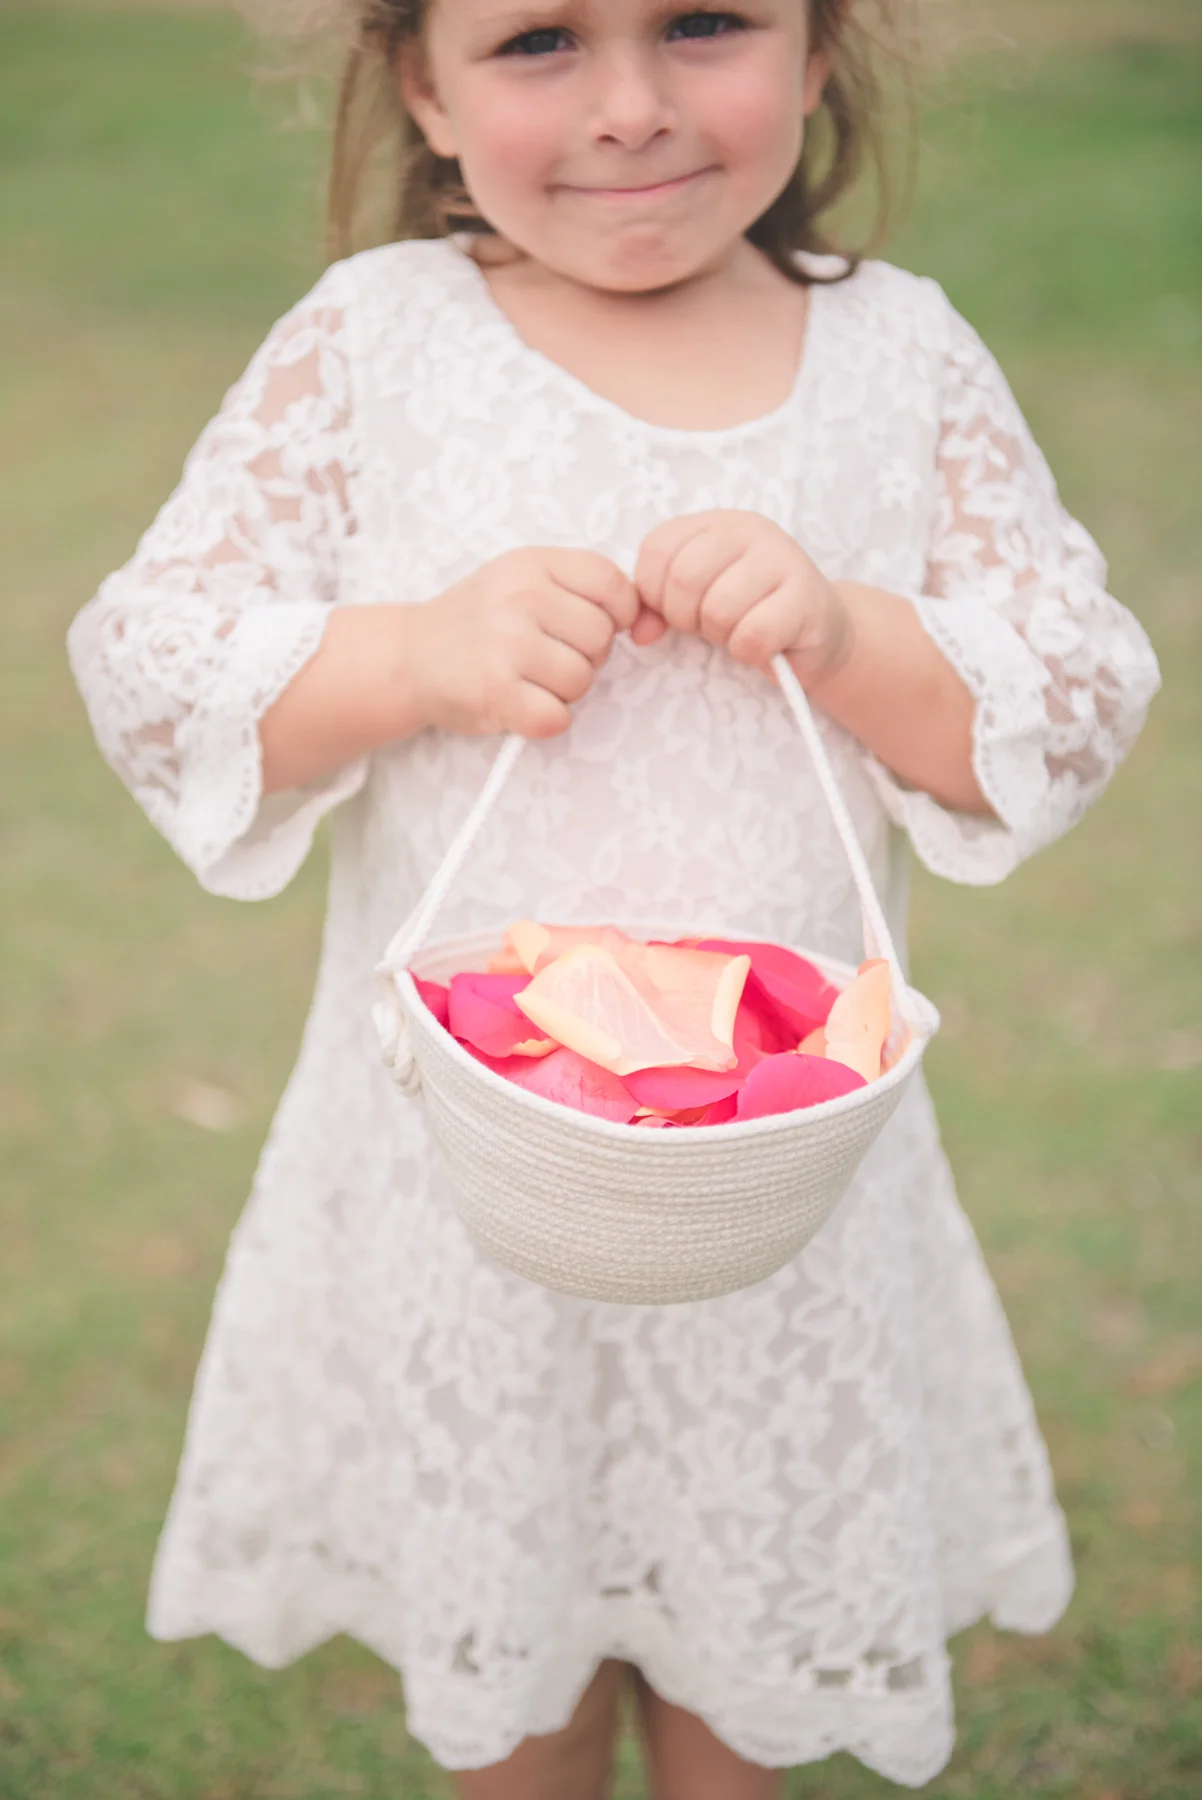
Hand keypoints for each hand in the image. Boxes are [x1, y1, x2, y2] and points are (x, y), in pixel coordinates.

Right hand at [409, 547, 638, 737]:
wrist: (409, 657)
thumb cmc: (479, 621)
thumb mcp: (523, 579)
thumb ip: (581, 588)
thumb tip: (648, 620)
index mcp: (532, 563)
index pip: (613, 585)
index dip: (617, 614)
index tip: (585, 627)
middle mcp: (519, 596)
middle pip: (602, 638)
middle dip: (584, 655)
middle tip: (544, 656)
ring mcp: (506, 644)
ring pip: (582, 679)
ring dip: (562, 690)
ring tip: (527, 678)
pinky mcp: (496, 693)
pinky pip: (557, 716)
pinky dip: (544, 719)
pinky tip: (519, 703)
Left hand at [633, 510, 850, 680]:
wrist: (818, 634)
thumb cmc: (750, 613)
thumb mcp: (697, 600)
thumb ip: (658, 607)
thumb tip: (638, 633)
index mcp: (717, 522)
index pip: (657, 549)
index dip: (654, 593)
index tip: (677, 609)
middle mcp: (752, 529)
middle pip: (683, 579)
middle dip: (686, 618)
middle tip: (710, 625)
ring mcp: (783, 559)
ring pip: (718, 610)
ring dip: (721, 636)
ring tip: (740, 630)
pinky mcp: (807, 599)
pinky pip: (752, 636)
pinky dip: (748, 652)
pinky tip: (763, 645)